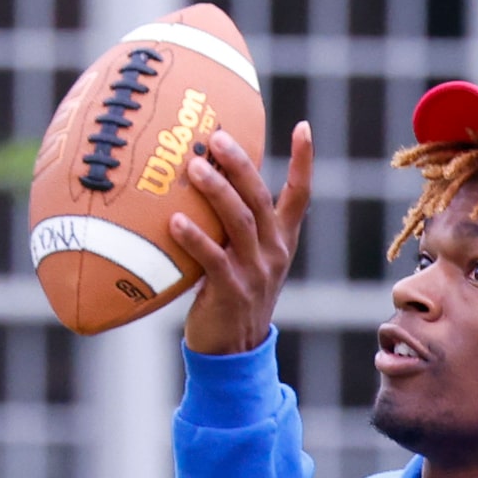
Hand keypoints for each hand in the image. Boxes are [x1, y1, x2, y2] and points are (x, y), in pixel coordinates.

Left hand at [174, 123, 313, 356]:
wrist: (233, 351)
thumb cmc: (231, 295)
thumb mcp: (244, 258)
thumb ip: (234, 226)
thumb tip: (202, 183)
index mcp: (281, 240)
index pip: (300, 194)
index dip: (304, 160)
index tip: (303, 126)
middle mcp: (274, 251)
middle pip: (260, 198)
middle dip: (240, 164)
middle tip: (216, 137)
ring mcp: (255, 271)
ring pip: (240, 222)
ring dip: (216, 191)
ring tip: (194, 166)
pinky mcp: (232, 291)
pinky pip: (213, 259)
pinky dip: (194, 238)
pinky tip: (174, 221)